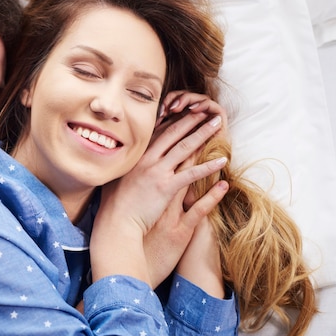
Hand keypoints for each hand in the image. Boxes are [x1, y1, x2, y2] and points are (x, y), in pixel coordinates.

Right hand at [92, 92, 227, 286]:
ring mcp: (156, 172)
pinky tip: (222, 160)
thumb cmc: (113, 207)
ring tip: (216, 124)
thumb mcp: (115, 180)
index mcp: (134, 157)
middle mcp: (146, 160)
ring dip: (202, 134)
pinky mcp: (166, 187)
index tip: (183, 112)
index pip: (156, 133)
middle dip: (190, 120)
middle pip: (172, 134)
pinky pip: (192, 173)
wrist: (115, 225)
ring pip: (184, 148)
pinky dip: (208, 166)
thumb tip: (125, 161)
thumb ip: (124, 168)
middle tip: (204, 110)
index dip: (172, 120)